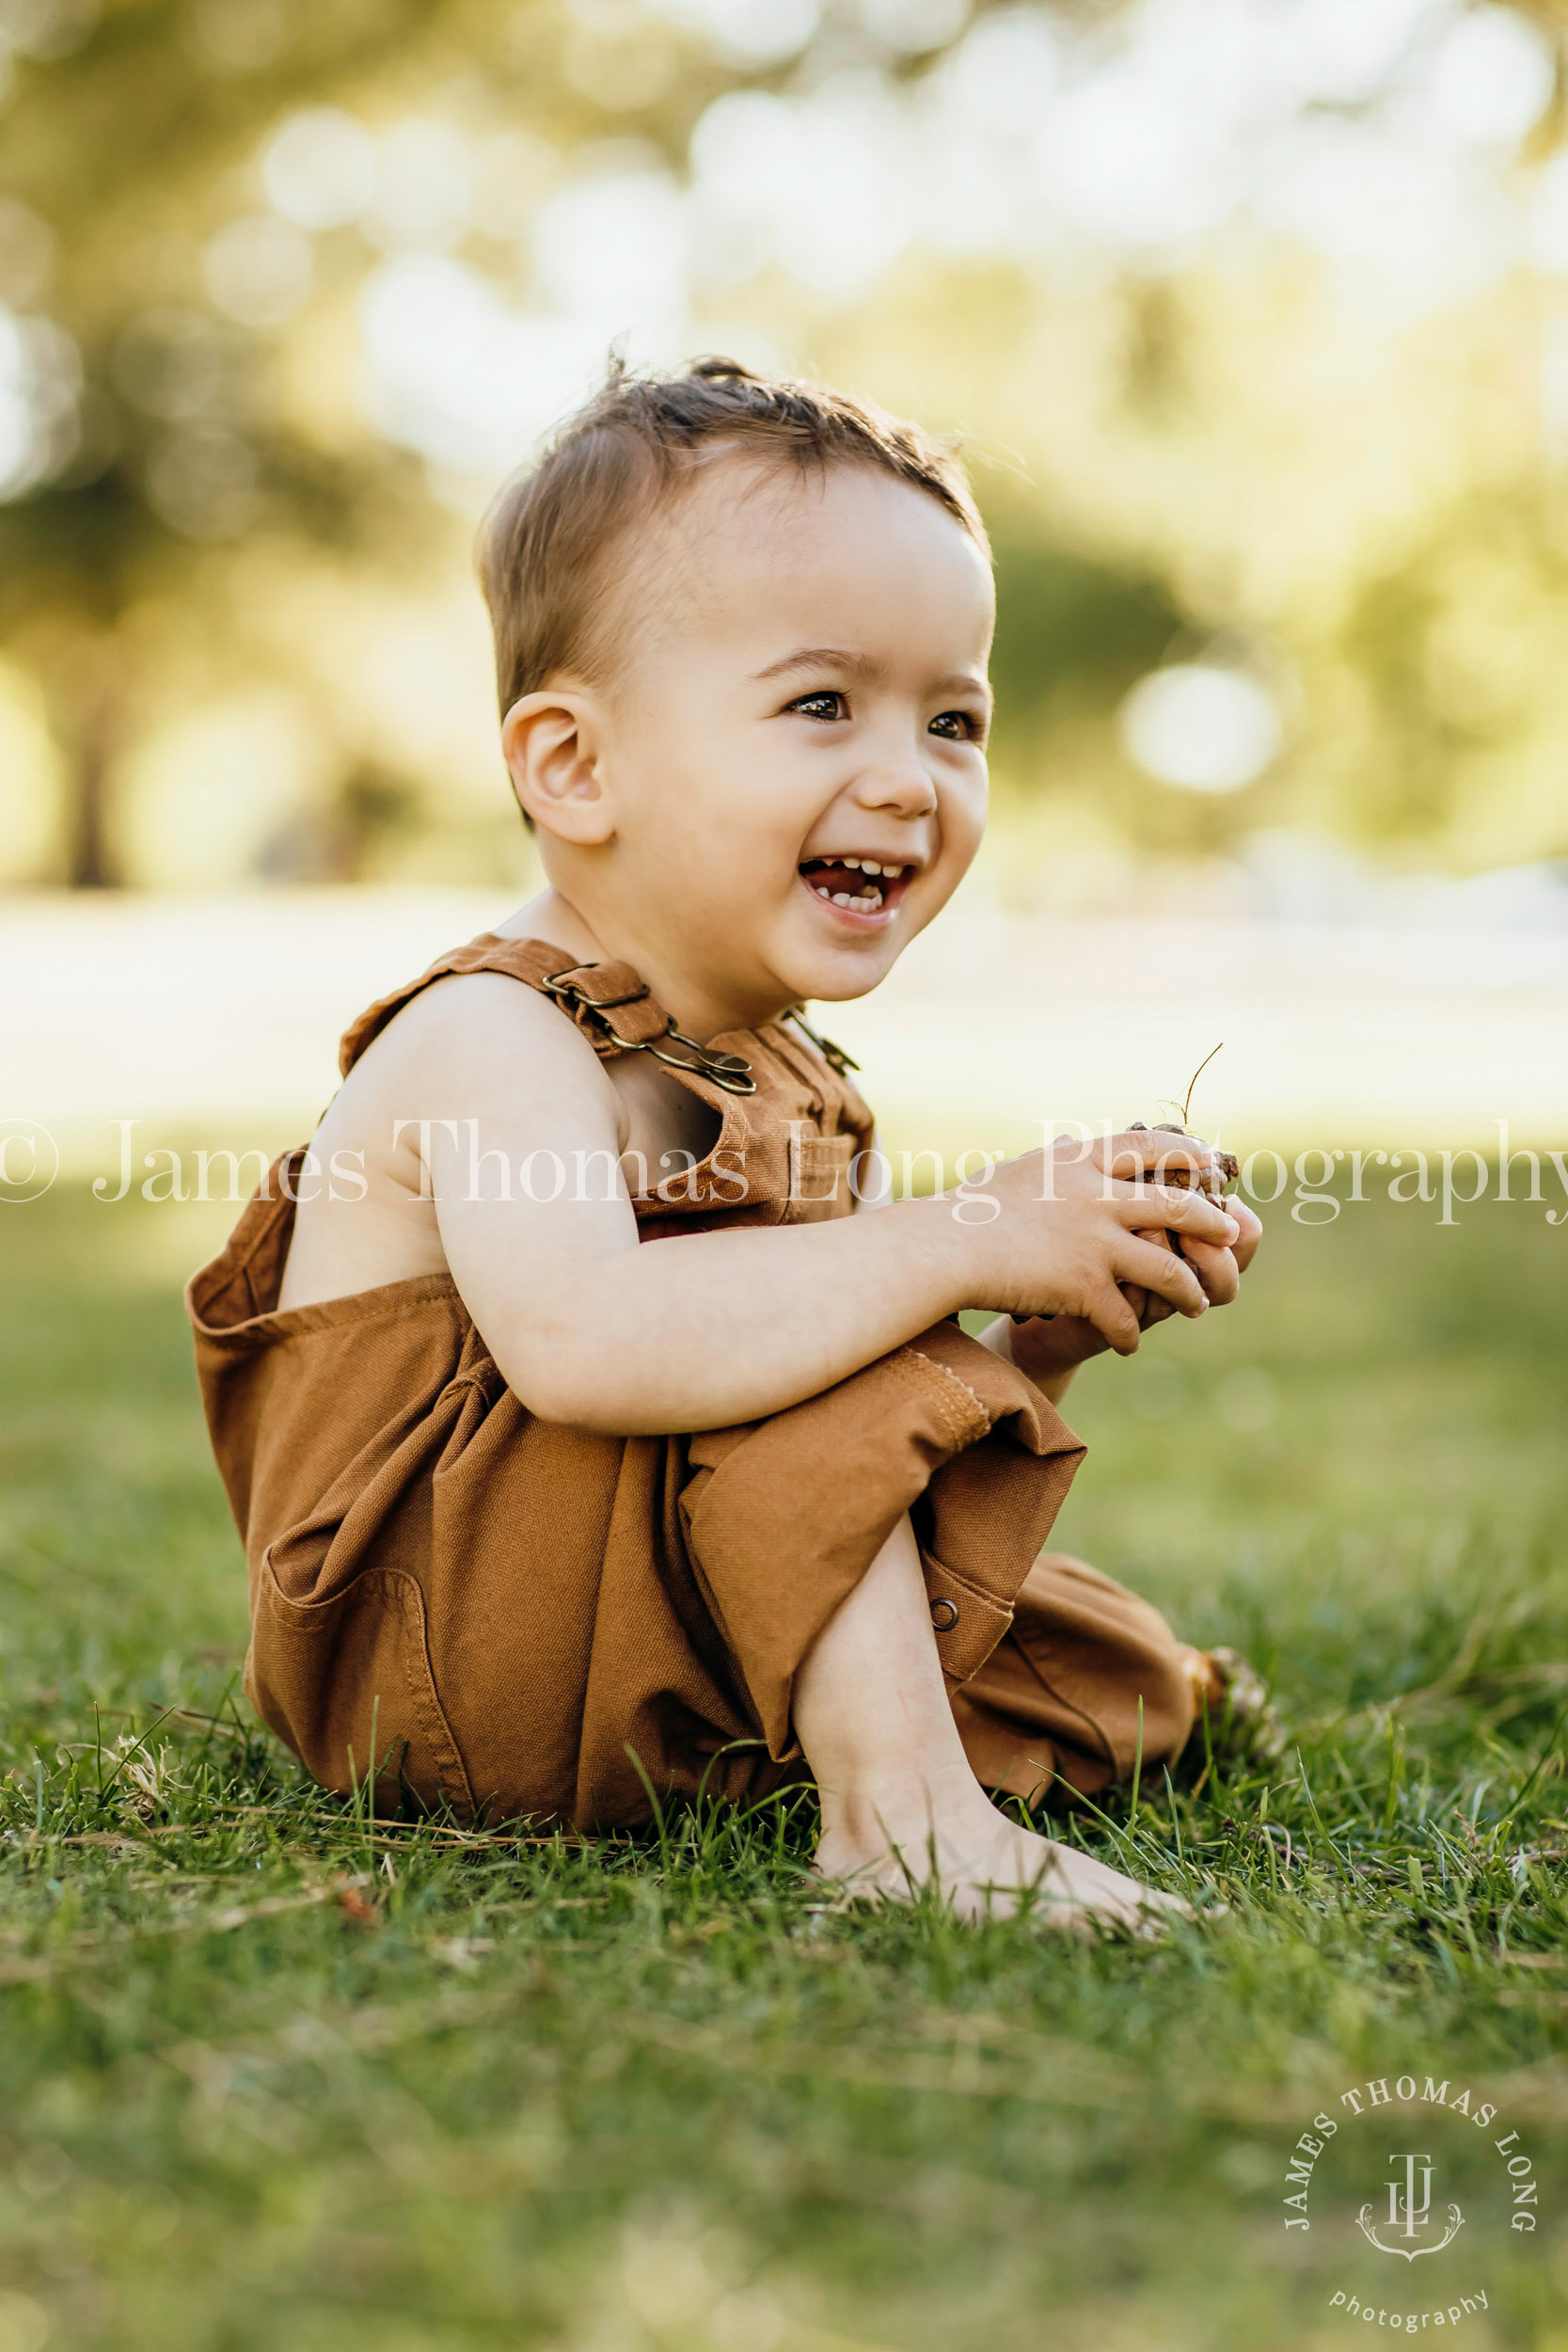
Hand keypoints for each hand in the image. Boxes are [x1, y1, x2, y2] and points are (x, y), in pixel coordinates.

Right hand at [967, 1128, 1243, 1357]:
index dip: (1187, 1153)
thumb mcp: (1020, 1171)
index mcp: (1079, 1160)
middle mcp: (1096, 1195)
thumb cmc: (968, 1212)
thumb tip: (1074, 1150)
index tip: (1210, 1160)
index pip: (1150, 1146)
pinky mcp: (1084, 1285)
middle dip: (1211, 1224)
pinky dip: (1132, 1333)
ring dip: (1187, 1293)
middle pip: (1179, 1205)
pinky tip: (1130, 1343)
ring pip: (1168, 1270)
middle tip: (1229, 1235)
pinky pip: (1127, 1316)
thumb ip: (1057, 1166)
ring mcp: (1095, 1241)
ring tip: (1195, 1305)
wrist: (942, 1248)